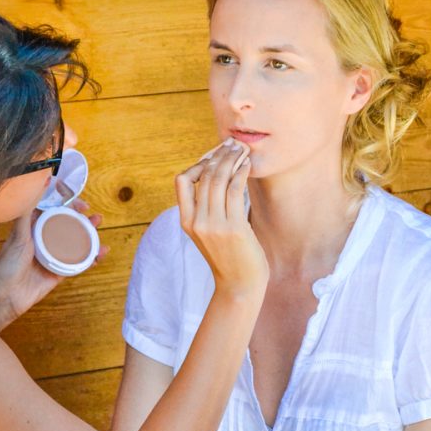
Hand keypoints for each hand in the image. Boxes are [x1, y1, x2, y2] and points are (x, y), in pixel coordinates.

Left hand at [0, 198, 108, 331]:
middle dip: (83, 219)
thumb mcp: (17, 235)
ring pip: (76, 242)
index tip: (80, 203)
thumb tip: (36, 186)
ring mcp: (54, 256)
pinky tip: (101, 252)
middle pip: (68, 226)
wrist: (7, 297)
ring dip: (90, 234)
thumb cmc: (7, 266)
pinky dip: (91, 257)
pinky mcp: (60, 272)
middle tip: (95, 216)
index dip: (68, 205)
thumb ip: (27, 211)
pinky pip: (79, 262)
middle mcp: (45, 241)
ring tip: (99, 226)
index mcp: (33, 229)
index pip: (54, 211)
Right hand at [175, 139, 268, 295]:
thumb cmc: (230, 257)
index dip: (198, 163)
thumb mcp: (210, 232)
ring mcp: (213, 225)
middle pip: (203, 175)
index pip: (182, 181)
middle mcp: (197, 222)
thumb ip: (209, 209)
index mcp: (187, 221)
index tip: (215, 154)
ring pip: (219, 179)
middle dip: (219, 155)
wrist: (239, 286)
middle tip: (233, 144)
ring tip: (242, 150)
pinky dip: (241, 173)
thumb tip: (220, 176)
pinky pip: (235, 190)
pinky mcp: (233, 228)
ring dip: (231, 159)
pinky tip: (248, 166)